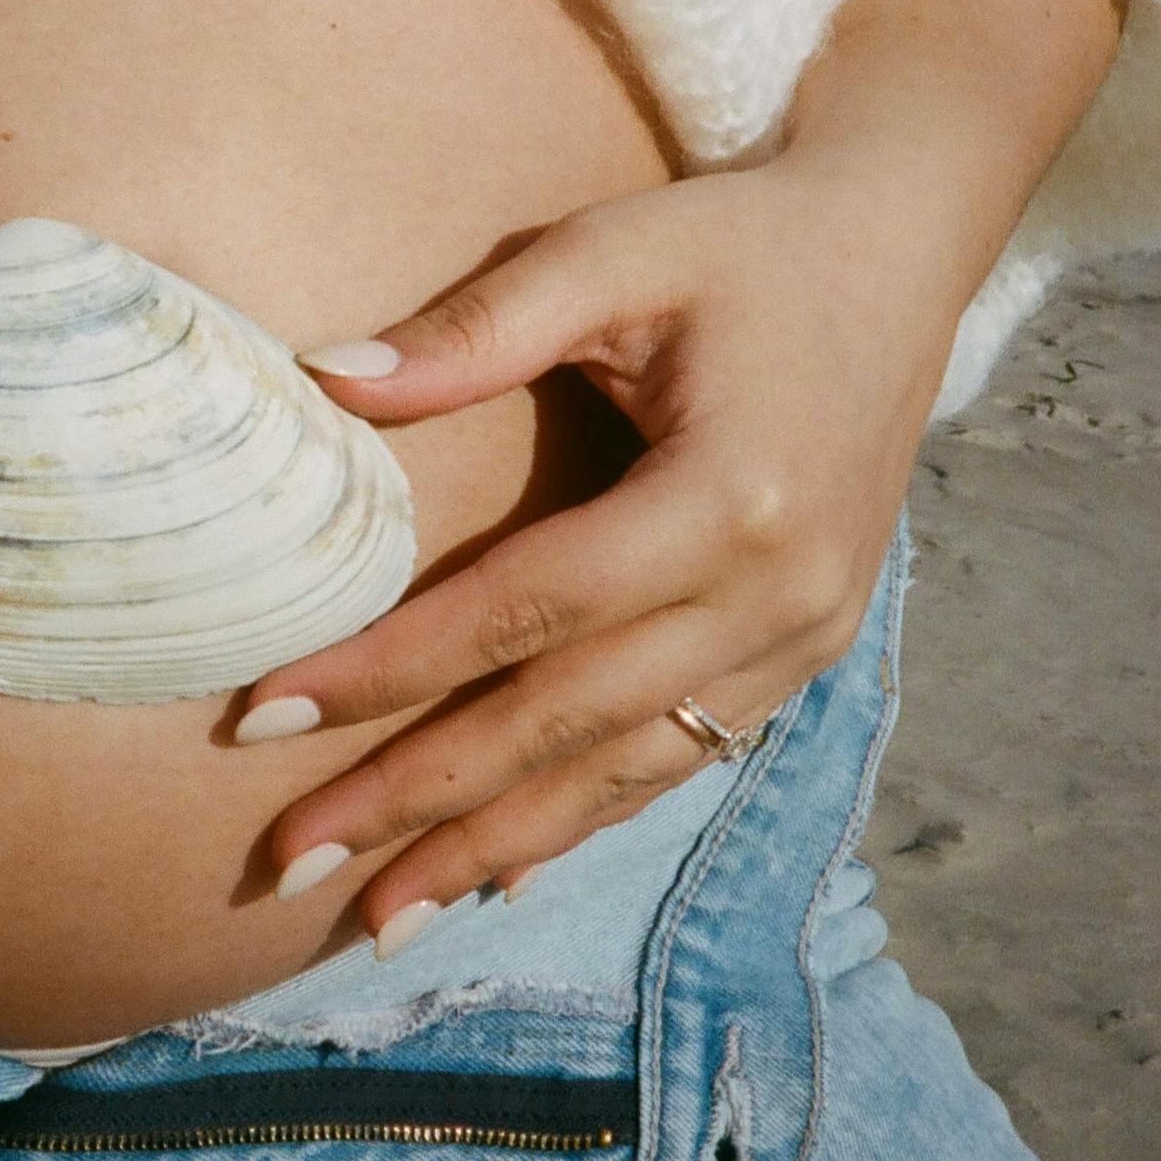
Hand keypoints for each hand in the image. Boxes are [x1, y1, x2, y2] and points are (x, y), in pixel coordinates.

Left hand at [232, 156, 964, 948]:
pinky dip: (578, 821)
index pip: (524, 610)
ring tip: (370, 916)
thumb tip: (324, 383)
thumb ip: (476, 327)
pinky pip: (675, 763)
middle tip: (283, 861)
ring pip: (621, 773)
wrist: (898, 255)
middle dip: (415, 798)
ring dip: (490, 846)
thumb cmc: (742, 244)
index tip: (261, 713)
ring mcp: (801, 640)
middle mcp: (776, 594)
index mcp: (731, 496)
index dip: (389, 669)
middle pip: (563, 722)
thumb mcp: (614, 251)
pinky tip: (493, 872)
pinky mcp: (804, 656)